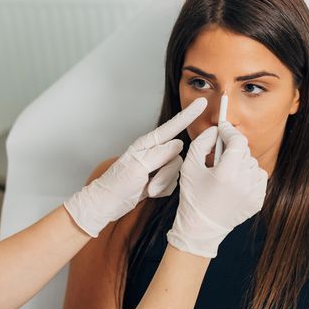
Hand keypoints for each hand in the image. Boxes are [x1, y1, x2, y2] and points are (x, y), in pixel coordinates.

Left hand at [66, 98, 207, 236]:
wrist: (107, 204)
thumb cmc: (116, 185)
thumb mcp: (138, 167)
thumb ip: (160, 154)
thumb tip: (179, 143)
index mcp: (147, 144)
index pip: (172, 127)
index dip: (188, 115)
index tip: (201, 103)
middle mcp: (154, 152)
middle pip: (177, 155)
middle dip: (167, 172)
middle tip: (150, 183)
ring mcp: (157, 166)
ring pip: (176, 170)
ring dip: (163, 183)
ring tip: (147, 189)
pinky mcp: (159, 179)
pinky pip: (173, 183)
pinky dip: (163, 190)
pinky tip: (150, 192)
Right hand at [166, 122, 267, 257]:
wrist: (201, 229)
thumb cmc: (192, 197)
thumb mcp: (189, 166)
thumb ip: (202, 142)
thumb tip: (216, 131)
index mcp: (227, 173)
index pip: (238, 141)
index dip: (229, 132)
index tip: (223, 129)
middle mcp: (244, 182)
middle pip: (245, 151)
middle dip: (232, 149)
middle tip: (220, 155)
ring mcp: (254, 193)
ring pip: (253, 164)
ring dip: (241, 163)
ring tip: (227, 172)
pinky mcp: (258, 201)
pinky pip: (259, 178)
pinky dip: (249, 176)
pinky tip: (235, 183)